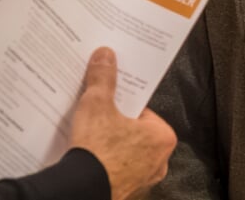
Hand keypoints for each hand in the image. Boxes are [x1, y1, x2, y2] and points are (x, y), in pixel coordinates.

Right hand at [63, 48, 174, 199]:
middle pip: (135, 130)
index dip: (124, 102)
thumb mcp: (97, 104)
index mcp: (163, 136)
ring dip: (110, 143)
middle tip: (98, 114)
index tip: (110, 98)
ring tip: (91, 134)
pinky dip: (105, 161)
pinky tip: (89, 154)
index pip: (143, 110)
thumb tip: (105, 57)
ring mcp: (143, 178)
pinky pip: (116, 168)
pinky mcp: (126, 190)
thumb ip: (103, 79)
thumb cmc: (98, 152)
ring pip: (126, 151)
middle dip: (117, 122)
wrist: (82, 190)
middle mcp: (159, 160)